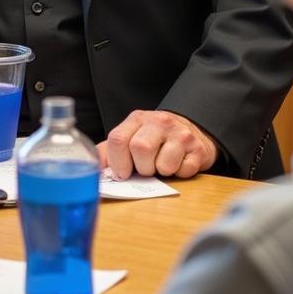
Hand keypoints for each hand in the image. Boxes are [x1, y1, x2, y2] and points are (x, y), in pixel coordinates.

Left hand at [98, 110, 217, 179]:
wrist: (191, 132)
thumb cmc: (155, 140)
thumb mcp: (131, 137)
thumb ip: (110, 149)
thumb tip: (93, 167)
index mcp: (137, 119)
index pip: (117, 138)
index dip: (116, 161)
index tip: (121, 173)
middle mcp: (159, 121)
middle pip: (140, 148)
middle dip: (141, 168)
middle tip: (146, 168)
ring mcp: (180, 133)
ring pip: (163, 164)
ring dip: (161, 173)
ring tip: (162, 165)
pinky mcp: (198, 148)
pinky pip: (184, 171)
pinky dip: (179, 174)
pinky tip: (179, 164)